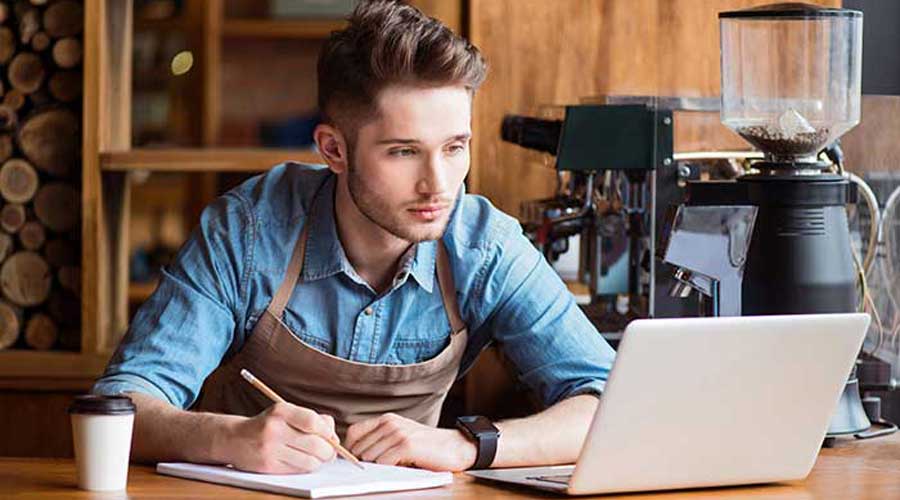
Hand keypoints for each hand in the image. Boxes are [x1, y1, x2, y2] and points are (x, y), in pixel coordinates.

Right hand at [225, 402, 338, 473]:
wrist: (235, 438)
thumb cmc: (268, 424)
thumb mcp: (287, 412)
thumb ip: (312, 419)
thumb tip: (332, 434)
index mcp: (281, 411)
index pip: (313, 422)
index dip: (328, 432)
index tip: (331, 436)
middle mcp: (274, 429)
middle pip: (315, 445)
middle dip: (329, 451)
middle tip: (329, 452)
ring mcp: (269, 449)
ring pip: (309, 461)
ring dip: (319, 462)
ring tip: (317, 457)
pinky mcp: (267, 466)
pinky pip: (298, 470)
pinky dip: (306, 467)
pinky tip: (303, 461)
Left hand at [345, 413, 476, 471]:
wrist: (455, 447)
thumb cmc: (426, 447)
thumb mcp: (400, 436)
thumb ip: (380, 440)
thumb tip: (355, 456)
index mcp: (386, 419)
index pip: (353, 432)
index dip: (350, 450)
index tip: (357, 462)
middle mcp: (390, 423)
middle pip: (359, 448)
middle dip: (364, 462)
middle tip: (380, 468)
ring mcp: (398, 433)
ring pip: (369, 457)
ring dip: (378, 467)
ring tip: (395, 465)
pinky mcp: (406, 445)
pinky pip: (383, 462)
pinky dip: (388, 469)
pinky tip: (402, 466)